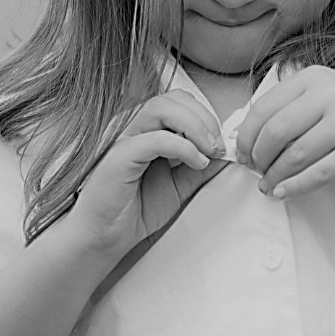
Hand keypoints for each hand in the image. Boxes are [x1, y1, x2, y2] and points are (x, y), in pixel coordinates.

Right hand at [65, 89, 227, 258]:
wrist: (105, 237)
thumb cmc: (136, 208)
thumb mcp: (181, 184)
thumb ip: (202, 165)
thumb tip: (228, 152)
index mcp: (145, 127)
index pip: (180, 101)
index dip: (206, 117)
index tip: (222, 144)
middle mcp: (131, 125)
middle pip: (174, 98)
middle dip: (205, 119)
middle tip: (219, 147)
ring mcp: (121, 137)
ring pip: (161, 108)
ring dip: (196, 127)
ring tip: (210, 152)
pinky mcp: (118, 156)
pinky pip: (155, 138)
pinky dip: (184, 147)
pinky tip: (197, 162)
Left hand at [235, 65, 334, 198]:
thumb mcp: (324, 97)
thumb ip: (290, 110)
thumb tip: (247, 140)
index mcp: (314, 78)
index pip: (264, 107)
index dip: (247, 136)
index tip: (242, 154)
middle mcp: (331, 95)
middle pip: (275, 131)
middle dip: (258, 157)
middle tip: (256, 171)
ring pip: (295, 155)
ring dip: (274, 176)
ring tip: (267, 186)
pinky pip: (317, 174)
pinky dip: (294, 187)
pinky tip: (283, 193)